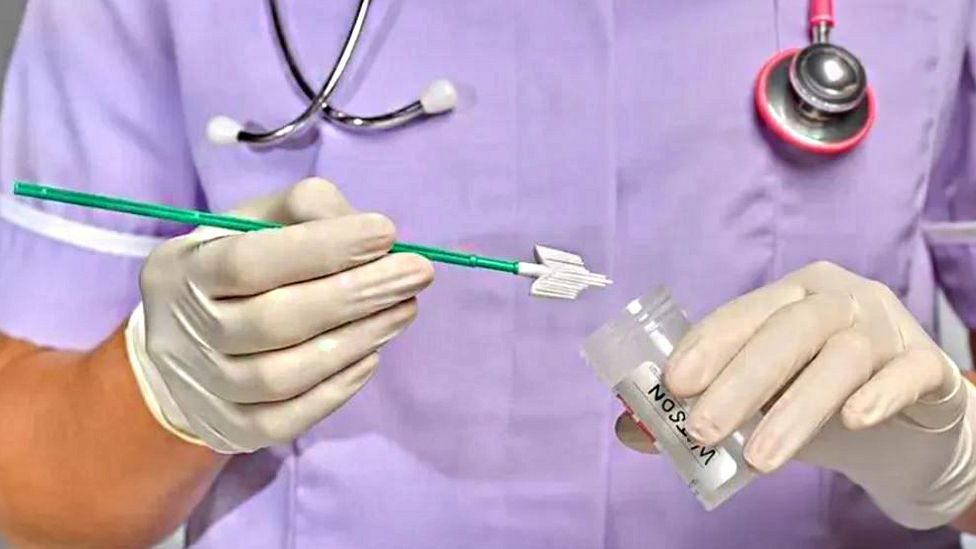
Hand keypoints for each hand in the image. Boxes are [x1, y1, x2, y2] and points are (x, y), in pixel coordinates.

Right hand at [126, 178, 433, 453]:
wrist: (178, 345)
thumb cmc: (232, 268)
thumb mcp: (254, 222)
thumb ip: (307, 211)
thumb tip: (374, 236)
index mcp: (183, 270)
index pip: (250, 261)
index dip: (322, 247)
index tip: (386, 232)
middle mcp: (185, 333)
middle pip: (275, 321)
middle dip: (357, 295)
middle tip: (417, 273)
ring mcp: (206, 389)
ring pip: (284, 375)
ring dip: (356, 340)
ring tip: (404, 309)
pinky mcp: (230, 431)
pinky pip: (288, 420)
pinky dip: (337, 389)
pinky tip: (372, 355)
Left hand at [616, 261, 975, 528]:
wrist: (906, 428)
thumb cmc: (817, 401)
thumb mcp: (759, 404)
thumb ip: (701, 408)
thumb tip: (629, 428)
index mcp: (789, 296)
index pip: (742, 313)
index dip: (706, 346)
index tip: (671, 386)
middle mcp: (839, 300)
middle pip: (787, 330)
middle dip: (740, 381)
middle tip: (702, 429)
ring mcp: (887, 328)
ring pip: (841, 357)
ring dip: (795, 409)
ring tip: (758, 458)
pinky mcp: (929, 365)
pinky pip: (907, 372)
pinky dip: (879, 394)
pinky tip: (853, 421)